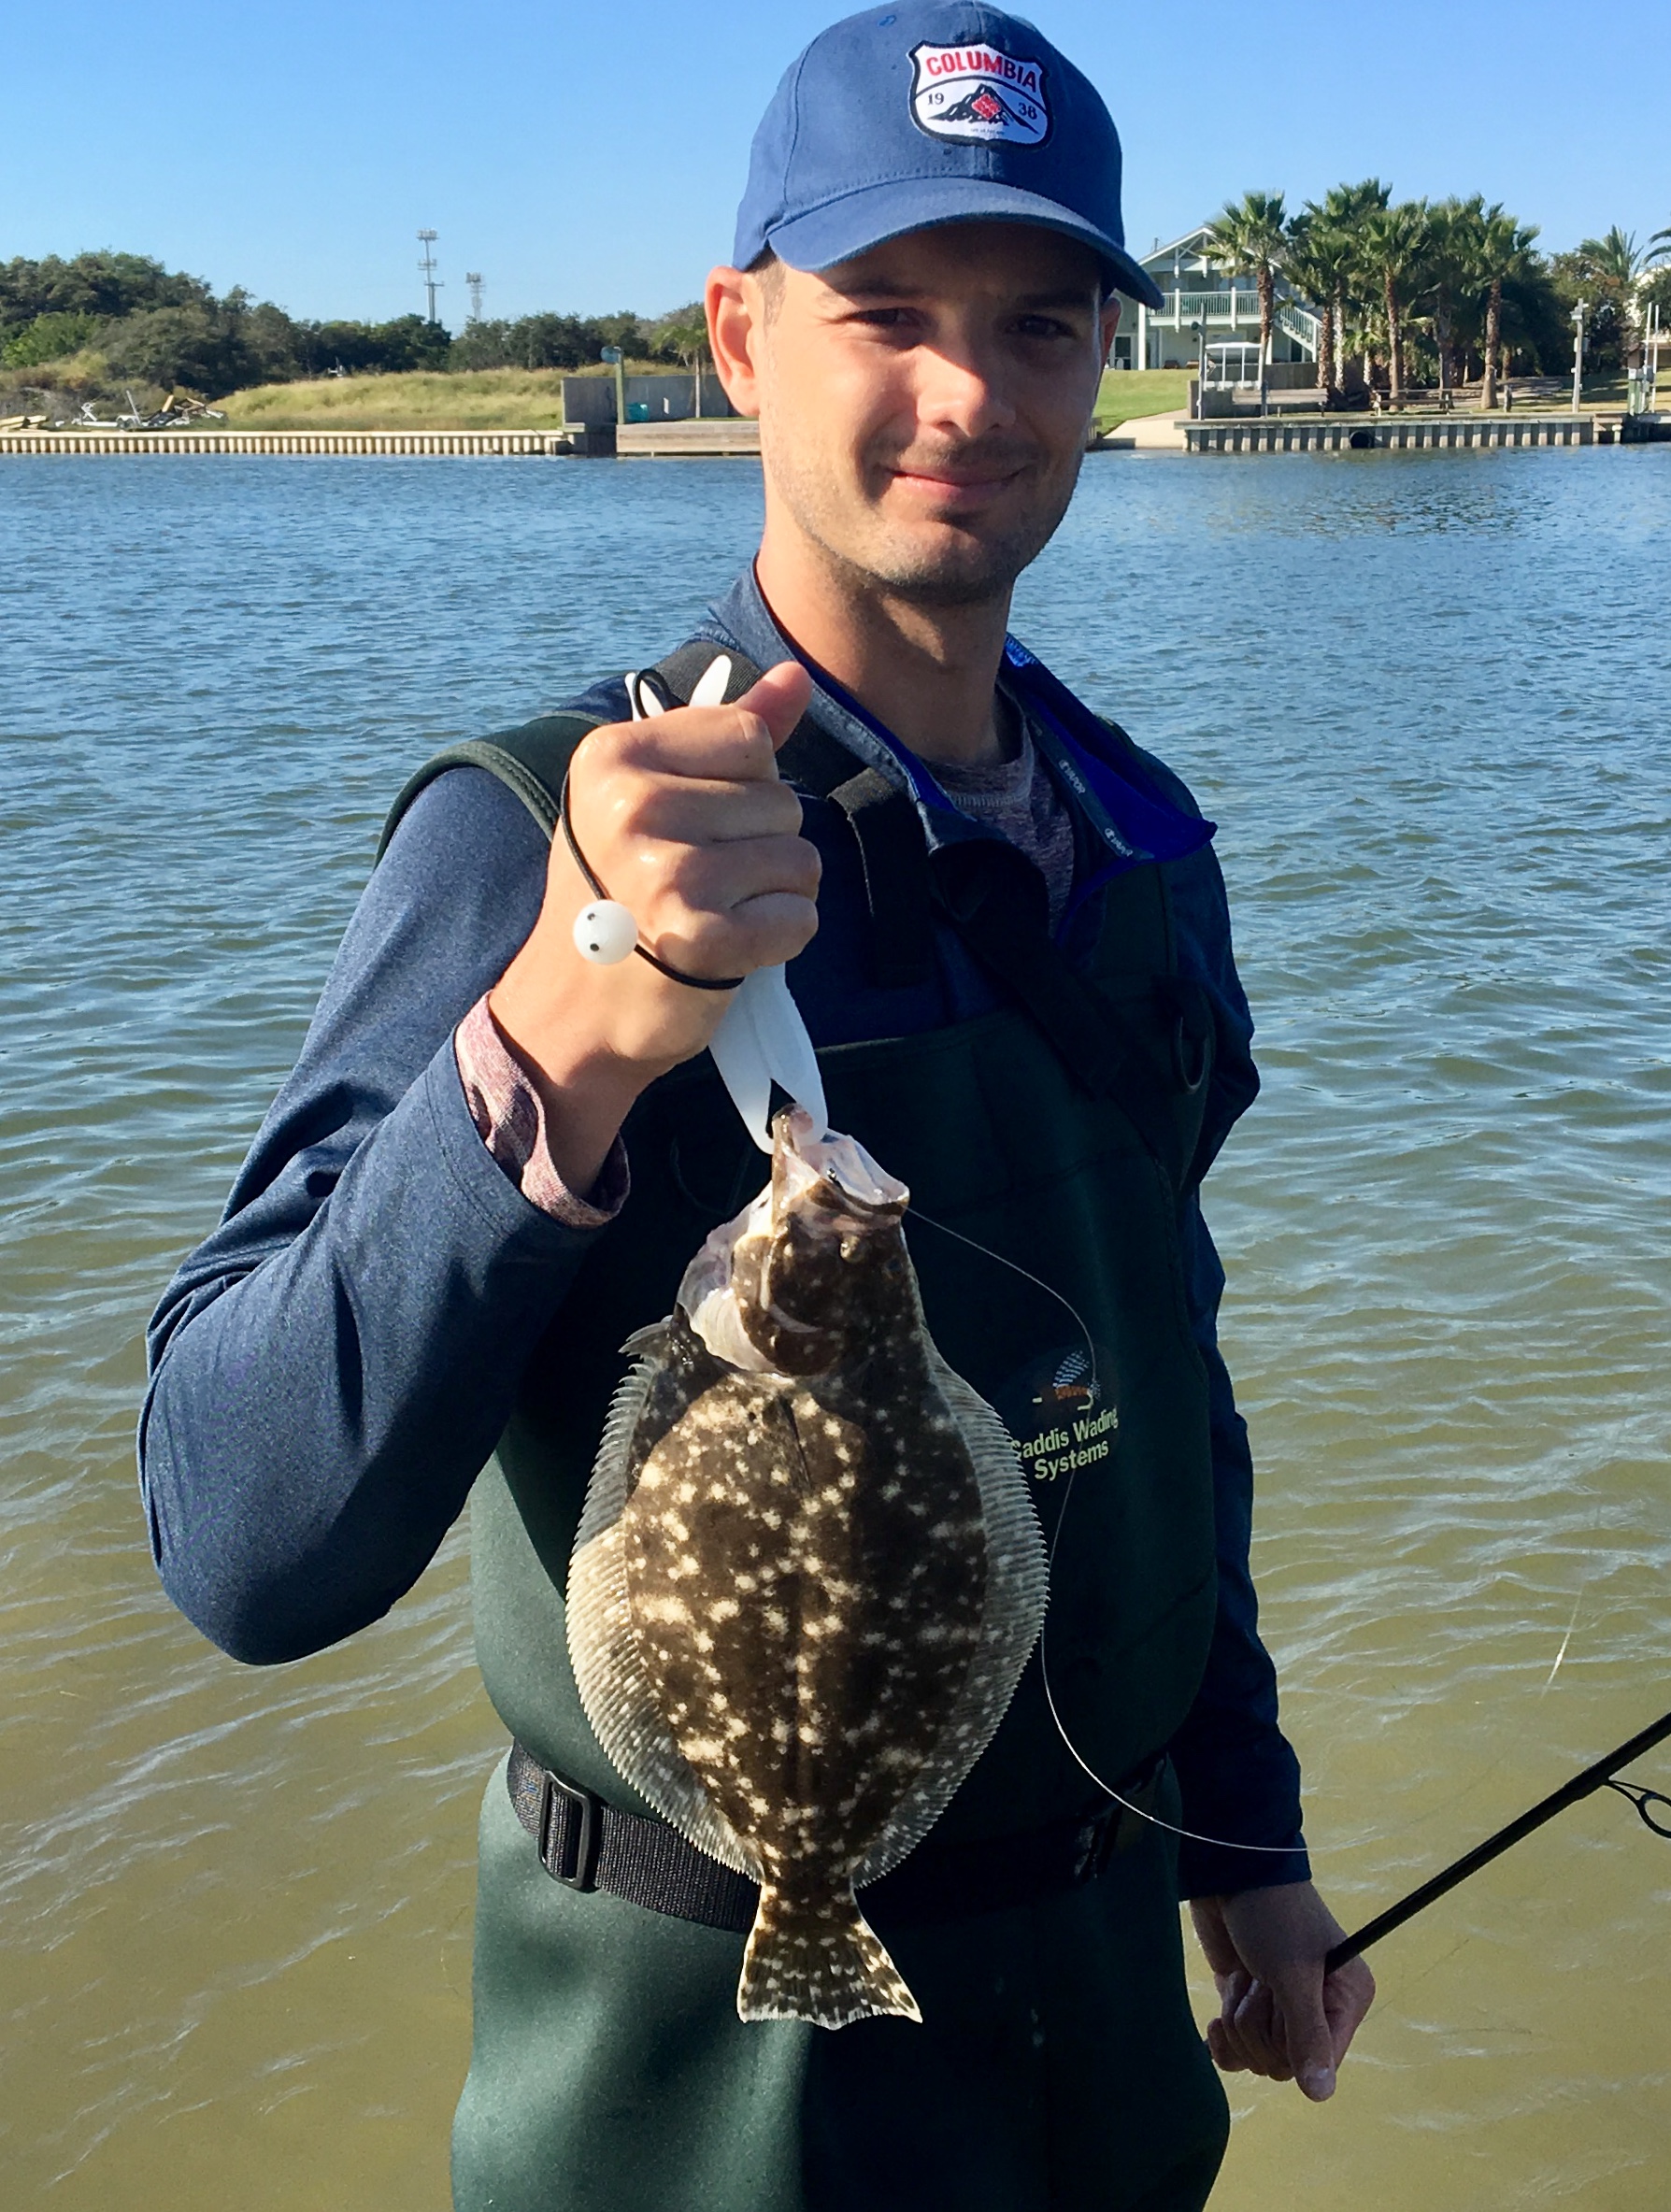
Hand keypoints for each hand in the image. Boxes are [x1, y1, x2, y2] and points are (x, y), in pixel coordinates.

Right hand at [490, 660, 818, 1192]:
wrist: (572, 1012)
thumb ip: (726, 733)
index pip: (750, 737)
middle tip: (701, 884)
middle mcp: (635, 806)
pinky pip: (798, 918)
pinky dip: (778, 940)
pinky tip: (729, 951)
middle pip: (781, 799)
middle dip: (762, 846)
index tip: (695, 824)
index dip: (745, 784)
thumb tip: (797, 676)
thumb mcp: (651, 798)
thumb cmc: (618, 897)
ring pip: (799, 859)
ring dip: (775, 895)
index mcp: (615, 757)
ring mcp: (666, 872)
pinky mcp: (698, 936)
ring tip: (716, 914)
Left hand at [1190, 1882, 1374, 2101]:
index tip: (1282, 2006)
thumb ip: (1307, 2035)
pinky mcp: (1246, 2001)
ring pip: (1255, 2055)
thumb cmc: (1272, 1915)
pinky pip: (1235, 2050)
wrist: (1227, 1872)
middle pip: (1283, 2063)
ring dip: (1240, 2019)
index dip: (1292, 2046)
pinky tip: (1214, 2023)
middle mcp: (1318, 2009)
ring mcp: (1277, 2007)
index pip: (1321, 2063)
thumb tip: (1320, 2095)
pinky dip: (1222, 2041)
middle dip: (1260, 2025)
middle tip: (1259, 1980)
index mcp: (1345, 2000)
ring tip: (1243, 1978)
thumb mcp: (1293, 1973)